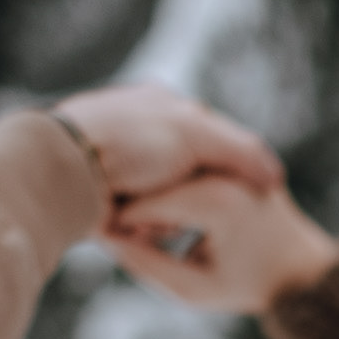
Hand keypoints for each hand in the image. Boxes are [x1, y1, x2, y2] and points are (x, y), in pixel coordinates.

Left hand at [52, 83, 283, 208]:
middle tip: (192, 213)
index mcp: (163, 105)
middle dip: (193, 200)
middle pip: (193, 180)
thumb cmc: (129, 140)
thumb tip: (274, 177)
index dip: (232, 170)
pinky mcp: (105, 199)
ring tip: (160, 224)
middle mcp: (141, 133)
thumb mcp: (197, 134)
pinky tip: (138, 233)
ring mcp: (122, 168)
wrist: (65, 167)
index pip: (216, 141)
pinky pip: (140, 223)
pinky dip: (144, 230)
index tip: (244, 193)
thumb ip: (241, 151)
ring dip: (167, 219)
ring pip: (168, 206)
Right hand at [104, 177, 338, 314]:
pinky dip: (174, 182)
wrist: (306, 270)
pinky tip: (175, 213)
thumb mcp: (195, 290)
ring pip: (170, 166)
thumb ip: (148, 266)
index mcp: (216, 201)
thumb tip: (108, 240)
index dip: (117, 226)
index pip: (142, 203)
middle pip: (153, 178)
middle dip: (135, 206)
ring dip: (152, 192)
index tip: (110, 243)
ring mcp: (234, 160)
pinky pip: (191, 162)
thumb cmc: (251, 286)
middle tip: (130, 235)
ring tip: (154, 228)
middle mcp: (226, 171)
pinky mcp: (238, 158)